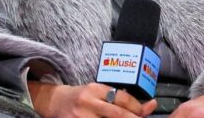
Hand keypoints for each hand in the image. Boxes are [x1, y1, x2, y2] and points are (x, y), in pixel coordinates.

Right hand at [29, 81, 157, 117]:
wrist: (54, 102)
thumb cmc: (81, 98)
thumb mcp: (98, 92)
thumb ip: (120, 98)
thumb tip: (149, 105)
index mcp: (95, 89)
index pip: (121, 97)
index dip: (136, 106)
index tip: (144, 111)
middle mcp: (88, 101)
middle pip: (117, 114)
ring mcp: (81, 117)